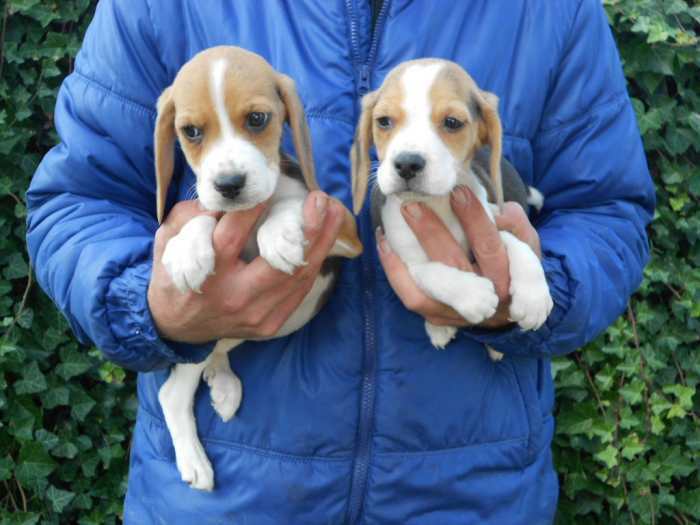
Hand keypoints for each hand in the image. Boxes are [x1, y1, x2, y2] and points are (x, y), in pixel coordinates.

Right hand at [148, 192, 343, 342]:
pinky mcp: (270, 324)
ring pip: (298, 276)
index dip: (253, 208)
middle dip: (306, 228)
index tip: (269, 185)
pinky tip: (324, 240)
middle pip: (279, 260)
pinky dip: (313, 263)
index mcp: (207, 273)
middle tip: (320, 199)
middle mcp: (234, 296)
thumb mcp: (168, 241)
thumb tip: (223, 198)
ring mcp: (256, 314)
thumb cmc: (175, 275)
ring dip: (321, 242)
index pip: (232, 235)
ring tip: (334, 212)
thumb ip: (189, 215)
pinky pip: (299, 291)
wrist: (177, 327)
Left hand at [377, 185, 541, 328]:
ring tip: (390, 225)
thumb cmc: (514, 266)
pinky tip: (385, 244)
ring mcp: (457, 312)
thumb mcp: (527, 244)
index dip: (474, 218)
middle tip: (412, 205)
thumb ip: (516, 224)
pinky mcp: (437, 316)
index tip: (458, 191)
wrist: (507, 309)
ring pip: (427, 286)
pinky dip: (394, 270)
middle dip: (431, 233)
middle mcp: (483, 300)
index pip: (489, 246)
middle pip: (453, 265)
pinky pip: (410, 296)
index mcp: (508, 279)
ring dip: (406, 254)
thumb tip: (499, 210)